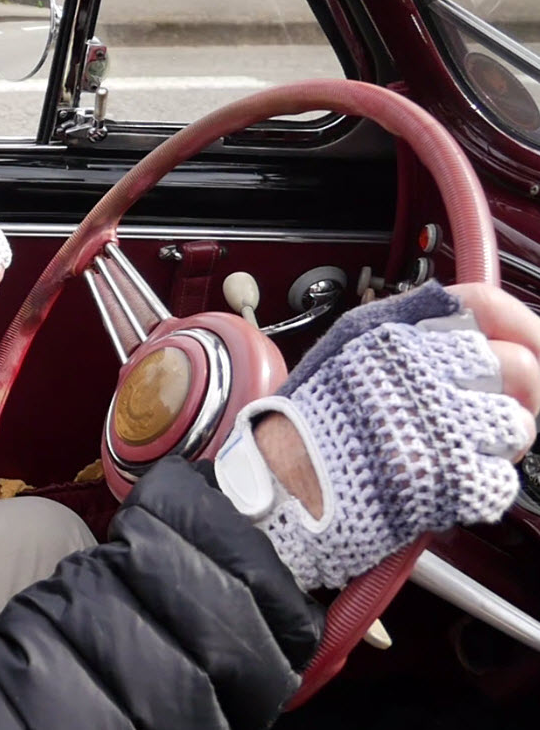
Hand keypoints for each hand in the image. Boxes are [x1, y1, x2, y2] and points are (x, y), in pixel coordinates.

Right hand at [222, 282, 539, 589]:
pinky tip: (445, 480)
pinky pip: (500, 479)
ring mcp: (439, 428)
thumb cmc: (307, 424)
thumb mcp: (346, 348)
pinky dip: (479, 485)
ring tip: (455, 447)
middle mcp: (421, 374)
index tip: (521, 341)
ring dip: (493, 440)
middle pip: (516, 366)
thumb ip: (407, 329)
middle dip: (506, 391)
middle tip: (480, 408)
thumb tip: (467, 325)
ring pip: (517, 424)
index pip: (483, 308)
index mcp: (394, 336)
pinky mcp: (450, 480)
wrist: (279, 486)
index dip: (514, 324)